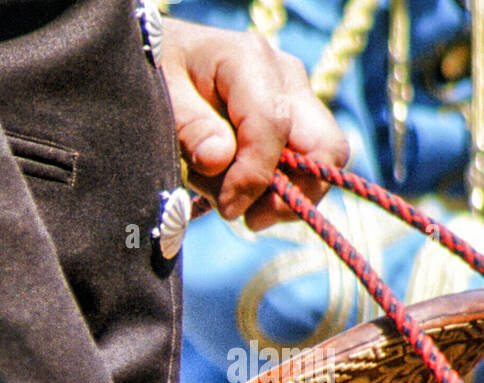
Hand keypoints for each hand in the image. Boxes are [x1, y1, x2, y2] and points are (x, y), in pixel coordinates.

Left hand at [160, 18, 349, 229]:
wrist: (166, 62)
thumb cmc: (159, 78)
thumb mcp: (161, 99)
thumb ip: (189, 128)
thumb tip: (219, 159)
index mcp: (249, 61)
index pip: (273, 125)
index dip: (254, 175)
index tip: (227, 207)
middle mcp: (285, 76)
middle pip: (324, 146)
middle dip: (294, 193)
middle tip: (249, 219)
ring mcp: (295, 99)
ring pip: (320, 162)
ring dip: (282, 195)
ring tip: (232, 204)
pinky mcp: (292, 122)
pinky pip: (303, 166)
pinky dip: (275, 190)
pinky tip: (237, 196)